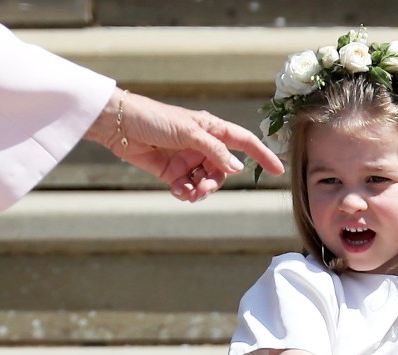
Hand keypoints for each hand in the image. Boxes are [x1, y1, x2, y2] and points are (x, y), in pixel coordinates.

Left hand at [86, 89, 285, 202]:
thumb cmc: (155, 118)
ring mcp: (187, 159)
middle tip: (204, 187)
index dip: (261, 155)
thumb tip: (237, 169)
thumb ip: (215, 151)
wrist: (120, 125)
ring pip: (205, 181)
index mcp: (211, 129)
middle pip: (223, 170)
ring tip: (191, 193)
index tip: (277, 171)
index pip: (244, 142)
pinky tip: (178, 191)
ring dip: (201, 190)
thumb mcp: (189, 132)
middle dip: (216, 181)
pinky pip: (187, 187)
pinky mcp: (171, 171)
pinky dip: (185, 193)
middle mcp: (202, 145)